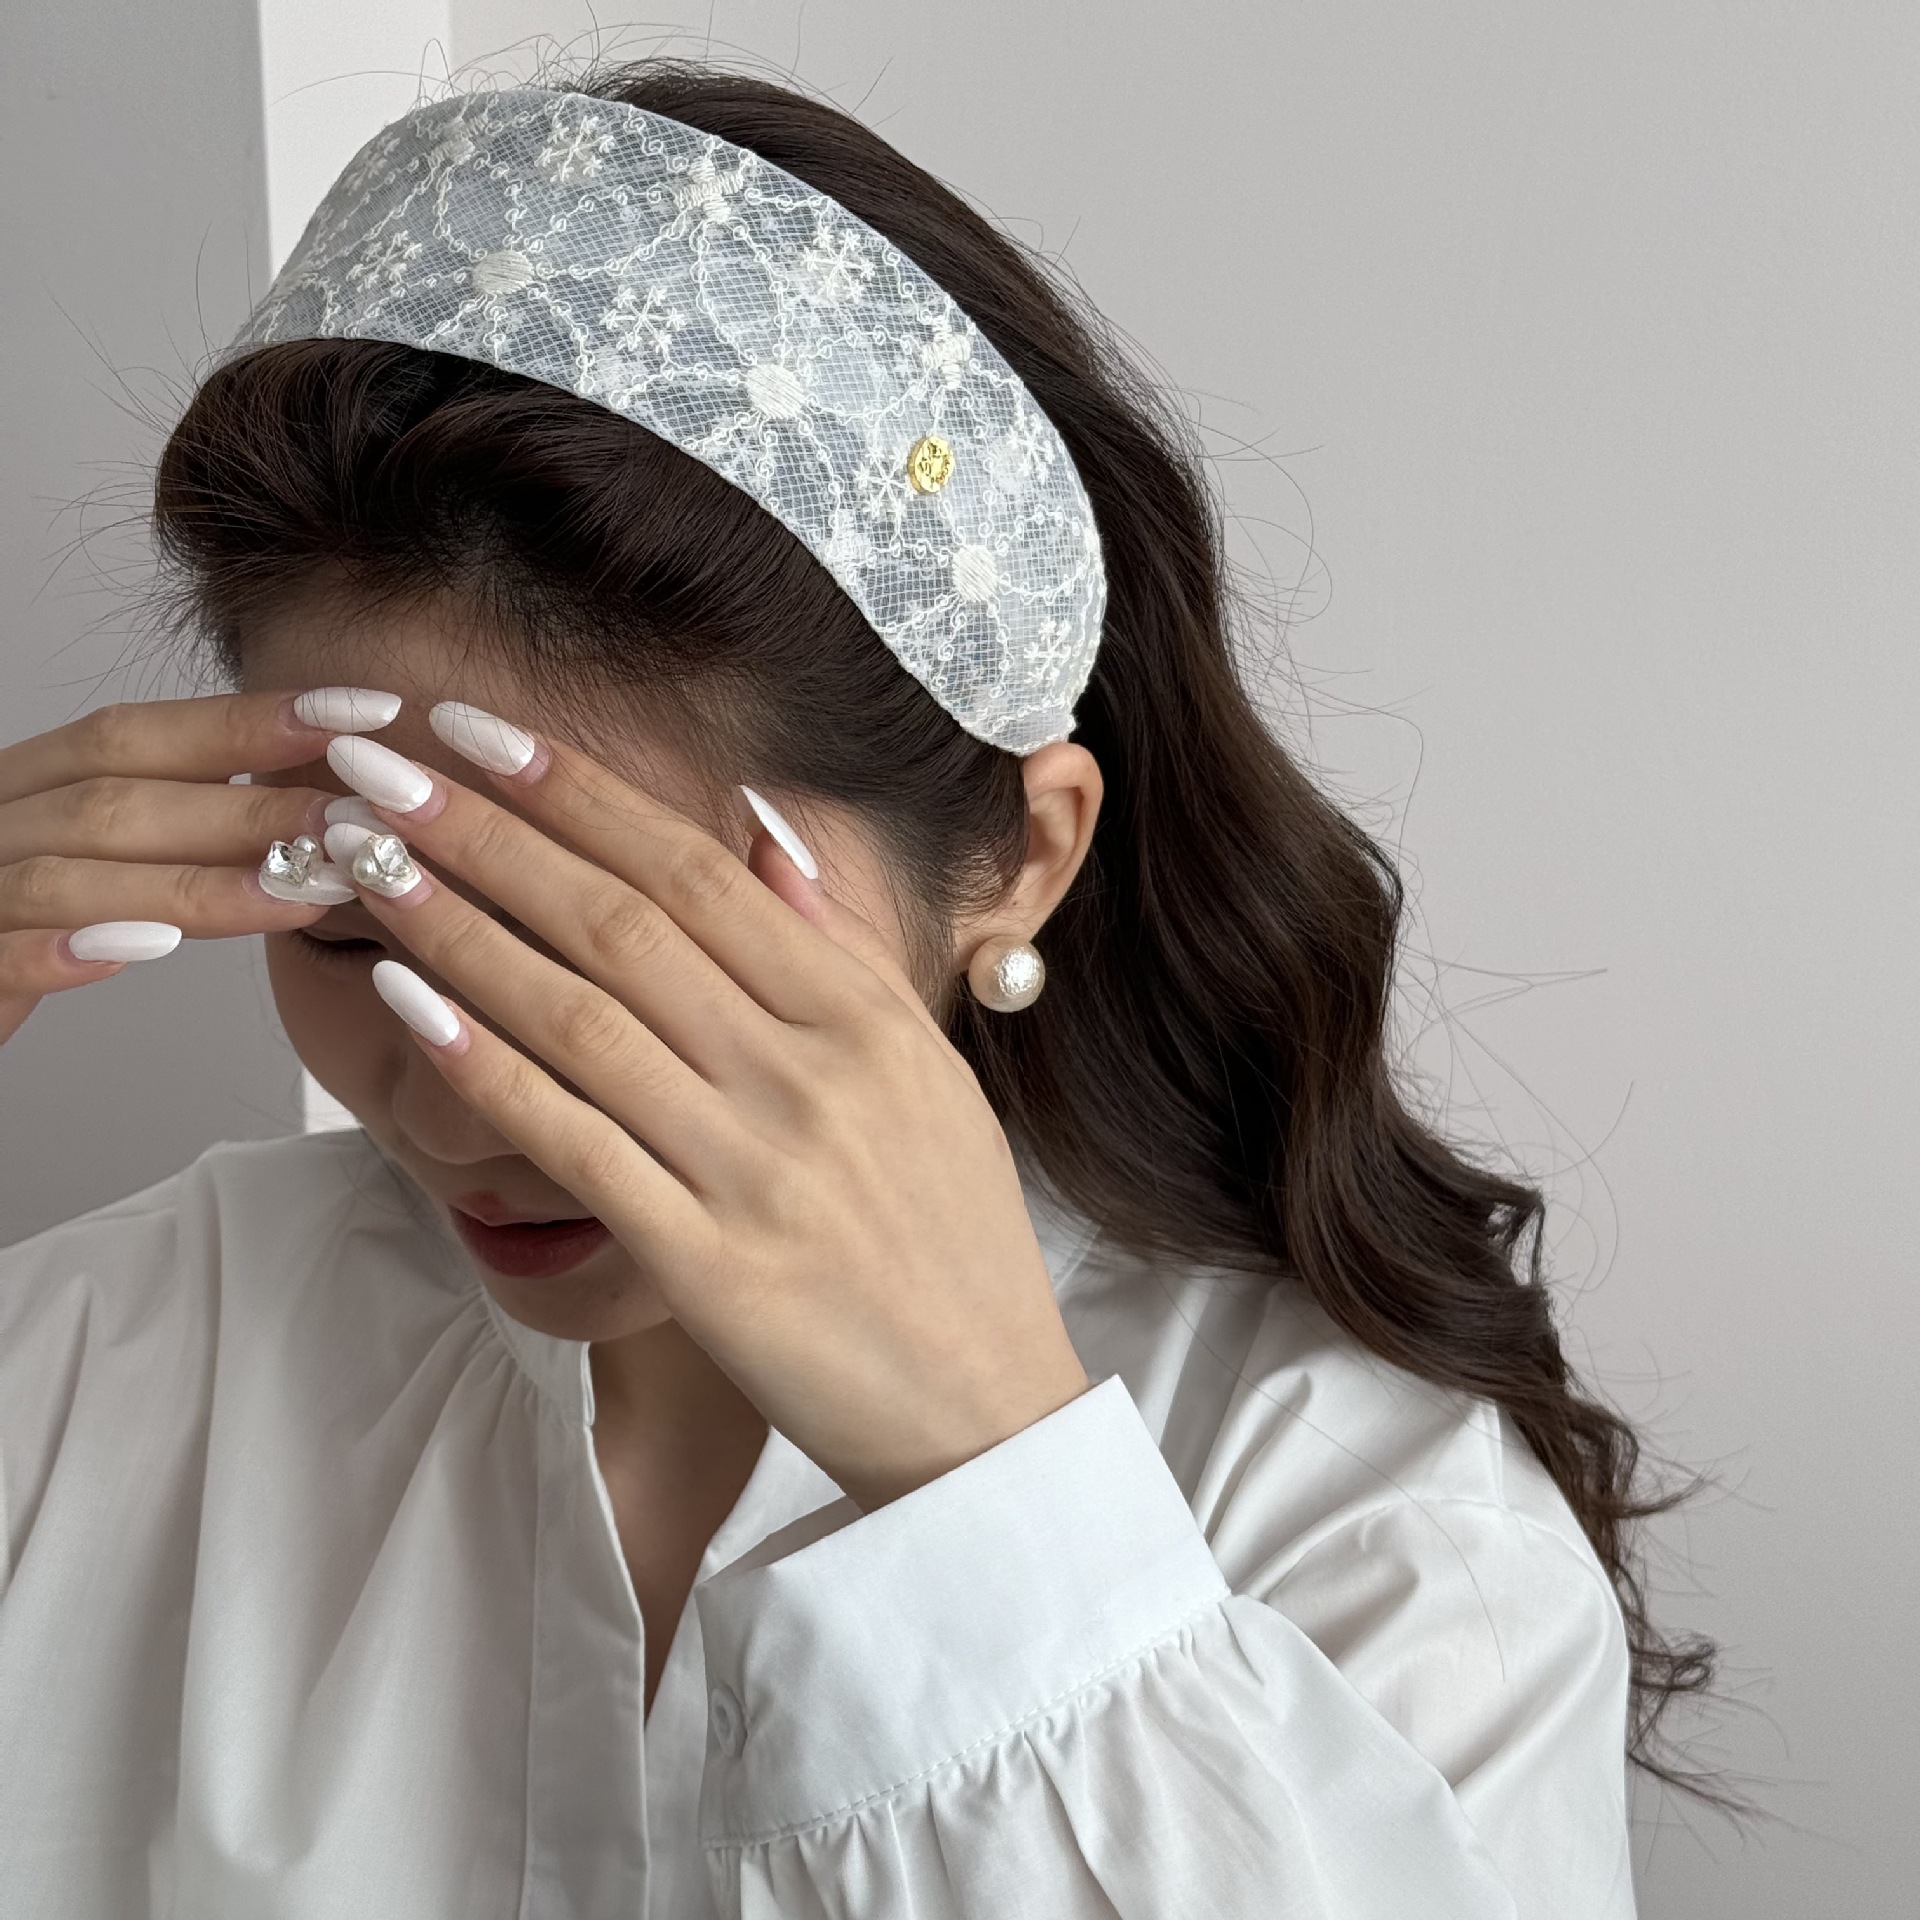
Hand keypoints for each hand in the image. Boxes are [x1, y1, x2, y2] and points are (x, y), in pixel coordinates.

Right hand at [0, 690, 388, 1042]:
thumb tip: (305, 815)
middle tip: (363, 821)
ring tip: (302, 892)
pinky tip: (142, 951)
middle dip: (249, 807)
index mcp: (22, 787)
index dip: (250, 719)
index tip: (363, 711)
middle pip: (118, 797)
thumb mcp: (91, 870)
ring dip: (195, 883)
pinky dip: (65, 949)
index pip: (139, 734)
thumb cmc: (9, 934)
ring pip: (71, 873)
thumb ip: (166, 836)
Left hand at [332, 723, 1091, 1510]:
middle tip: (384, 769)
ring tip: (369, 861)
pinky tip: (407, 1006)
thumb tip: (762, 827)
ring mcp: (753, 1167)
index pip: (698, 872)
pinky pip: (576, 1146)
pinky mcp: (706, 1263)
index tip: (482, 732)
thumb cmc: (953, 1232)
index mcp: (861, 1015)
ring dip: (464, 930)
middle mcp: (805, 1074)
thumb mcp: (924, 1068)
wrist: (984, 1405)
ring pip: (583, 1018)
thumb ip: (838, 946)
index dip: (578, 792)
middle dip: (492, 833)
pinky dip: (488, 1069)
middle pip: (623, 923)